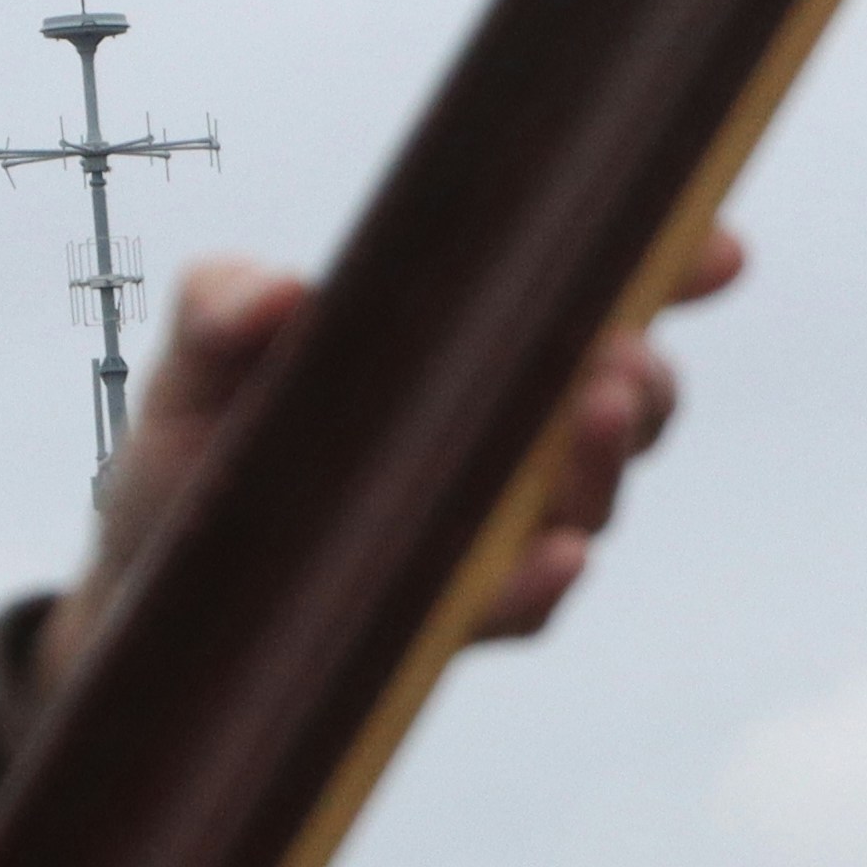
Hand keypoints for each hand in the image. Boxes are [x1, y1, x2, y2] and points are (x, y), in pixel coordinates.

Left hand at [57, 221, 746, 683]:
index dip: (673, 272)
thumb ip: (223, 307)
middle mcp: (509, 443)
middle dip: (644, 379)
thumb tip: (281, 293)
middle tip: (620, 351)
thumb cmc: (198, 445)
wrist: (146, 581)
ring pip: (590, 501)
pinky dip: (542, 581)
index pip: (597, 304)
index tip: (719, 249)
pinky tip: (554, 557)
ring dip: (603, 459)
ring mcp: (492, 533)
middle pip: (627, 405)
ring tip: (593, 409)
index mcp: (477, 352)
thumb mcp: (197, 356)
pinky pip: (522, 603)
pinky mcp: (451, 617)